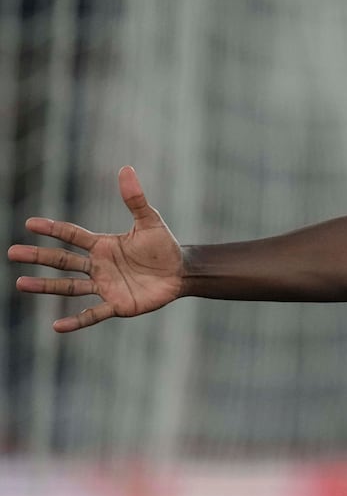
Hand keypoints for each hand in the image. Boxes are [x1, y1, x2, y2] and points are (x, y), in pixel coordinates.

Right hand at [8, 166, 182, 331]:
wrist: (181, 273)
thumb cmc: (164, 247)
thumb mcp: (150, 222)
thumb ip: (135, 199)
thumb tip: (126, 169)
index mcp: (102, 246)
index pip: (72, 236)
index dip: (53, 229)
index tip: (30, 223)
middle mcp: (98, 266)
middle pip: (62, 261)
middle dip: (38, 257)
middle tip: (12, 252)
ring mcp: (105, 286)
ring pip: (69, 287)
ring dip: (46, 286)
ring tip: (20, 284)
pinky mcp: (117, 305)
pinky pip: (93, 314)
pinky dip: (76, 321)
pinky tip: (57, 326)